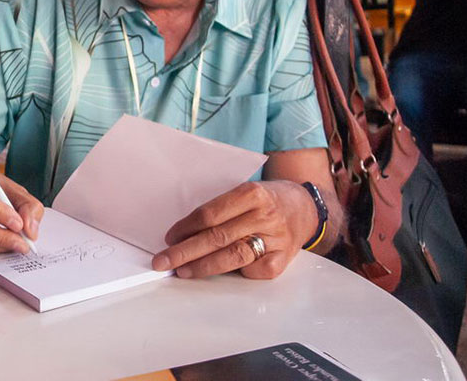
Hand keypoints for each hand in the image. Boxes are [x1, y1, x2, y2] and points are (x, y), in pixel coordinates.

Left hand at [151, 180, 315, 279]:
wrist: (304, 207)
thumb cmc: (266, 200)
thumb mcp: (244, 193)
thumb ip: (219, 209)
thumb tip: (183, 234)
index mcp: (251, 194)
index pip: (210, 214)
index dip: (186, 228)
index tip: (169, 238)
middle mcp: (264, 216)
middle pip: (217, 237)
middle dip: (185, 252)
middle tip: (163, 261)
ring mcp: (275, 239)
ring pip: (233, 256)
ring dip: (203, 266)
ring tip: (182, 271)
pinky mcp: (282, 259)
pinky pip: (253, 270)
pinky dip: (234, 273)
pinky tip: (221, 272)